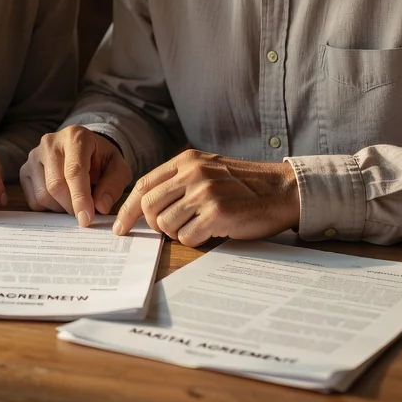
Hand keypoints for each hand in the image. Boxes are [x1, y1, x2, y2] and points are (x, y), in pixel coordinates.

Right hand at [20, 125, 132, 226]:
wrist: (83, 148)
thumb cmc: (101, 158)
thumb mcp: (118, 167)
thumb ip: (114, 185)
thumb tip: (101, 206)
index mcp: (76, 136)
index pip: (74, 171)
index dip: (80, 198)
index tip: (87, 219)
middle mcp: (50, 142)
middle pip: (55, 185)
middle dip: (71, 206)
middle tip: (84, 214)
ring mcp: (34, 155)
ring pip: (42, 195)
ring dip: (60, 208)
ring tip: (74, 201)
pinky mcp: (24, 169)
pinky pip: (33, 200)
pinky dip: (49, 207)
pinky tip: (61, 199)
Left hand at [113, 150, 299, 246]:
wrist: (281, 190)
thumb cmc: (244, 184)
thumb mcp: (209, 168)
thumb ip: (180, 179)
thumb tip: (146, 203)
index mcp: (187, 160)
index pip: (144, 185)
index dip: (128, 209)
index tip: (119, 227)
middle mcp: (192, 174)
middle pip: (149, 207)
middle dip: (154, 225)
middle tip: (171, 229)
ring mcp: (204, 193)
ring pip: (166, 225)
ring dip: (179, 233)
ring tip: (199, 225)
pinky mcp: (217, 214)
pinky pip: (188, 238)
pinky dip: (196, 240)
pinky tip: (212, 231)